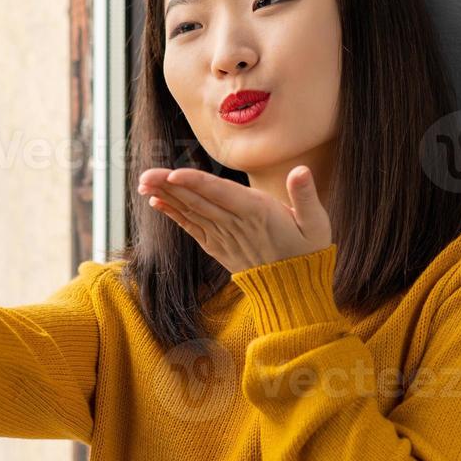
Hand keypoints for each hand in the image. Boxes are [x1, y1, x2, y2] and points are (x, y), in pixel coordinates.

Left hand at [137, 165, 332, 272]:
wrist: (294, 289)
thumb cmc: (308, 250)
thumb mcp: (317, 223)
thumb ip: (306, 195)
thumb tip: (301, 170)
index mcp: (258, 213)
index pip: (222, 194)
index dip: (197, 183)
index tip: (173, 173)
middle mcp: (236, 224)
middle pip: (199, 201)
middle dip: (170, 186)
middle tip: (144, 174)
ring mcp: (224, 237)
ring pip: (191, 212)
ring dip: (167, 196)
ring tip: (144, 183)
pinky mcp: (218, 246)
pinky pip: (192, 228)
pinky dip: (174, 214)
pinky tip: (157, 201)